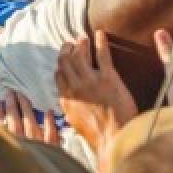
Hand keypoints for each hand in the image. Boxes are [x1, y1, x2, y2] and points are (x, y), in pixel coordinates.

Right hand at [0, 90, 59, 144]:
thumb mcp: (5, 156)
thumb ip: (4, 141)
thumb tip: (0, 124)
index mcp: (8, 149)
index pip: (1, 128)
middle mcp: (21, 146)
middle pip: (14, 123)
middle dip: (11, 105)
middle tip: (9, 92)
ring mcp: (37, 147)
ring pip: (30, 124)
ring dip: (26, 108)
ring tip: (22, 96)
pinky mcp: (51, 149)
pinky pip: (50, 134)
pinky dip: (49, 122)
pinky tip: (48, 111)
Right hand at [56, 31, 137, 151]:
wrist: (114, 138)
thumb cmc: (98, 136)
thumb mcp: (77, 123)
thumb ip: (72, 108)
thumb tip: (72, 103)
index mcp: (66, 99)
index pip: (58, 75)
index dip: (61, 64)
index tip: (65, 59)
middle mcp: (75, 87)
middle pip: (65, 61)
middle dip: (67, 49)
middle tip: (71, 43)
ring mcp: (90, 81)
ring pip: (79, 54)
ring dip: (80, 43)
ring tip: (83, 38)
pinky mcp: (108, 78)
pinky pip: (102, 54)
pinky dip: (100, 42)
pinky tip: (100, 34)